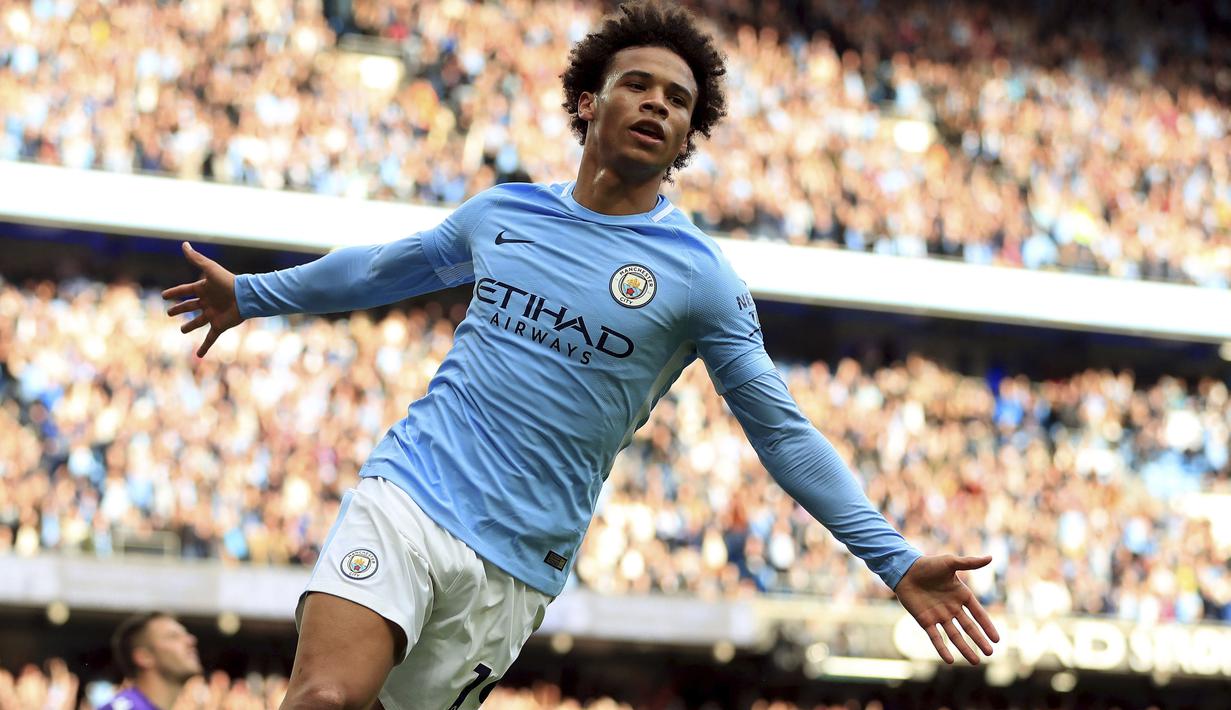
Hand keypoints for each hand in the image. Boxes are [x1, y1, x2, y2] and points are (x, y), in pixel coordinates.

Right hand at [162, 242, 241, 357]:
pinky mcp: (219, 325)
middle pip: (190, 306)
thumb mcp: (209, 269)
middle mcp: (207, 302)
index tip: (164, 295)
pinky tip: (198, 355)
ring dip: (190, 326)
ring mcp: (213, 314)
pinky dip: (204, 347)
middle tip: (169, 313)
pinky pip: (210, 338)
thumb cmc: (228, 281)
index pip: (185, 290)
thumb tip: (184, 244)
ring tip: (181, 330)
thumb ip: (196, 258)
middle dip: (180, 309)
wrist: (245, 296)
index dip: (174, 293)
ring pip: (197, 322)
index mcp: (204, 289)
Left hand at [894, 554, 999, 664]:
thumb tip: (990, 557)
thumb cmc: (928, 565)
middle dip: (979, 640)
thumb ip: (969, 563)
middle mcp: (952, 608)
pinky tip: (950, 660)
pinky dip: (942, 649)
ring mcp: (939, 616)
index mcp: (961, 595)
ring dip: (965, 648)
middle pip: (969, 627)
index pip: (978, 613)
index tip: (997, 639)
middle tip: (990, 654)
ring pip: (955, 635)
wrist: (905, 570)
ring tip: (975, 662)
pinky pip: (936, 637)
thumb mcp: (950, 562)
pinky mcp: (925, 621)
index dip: (987, 626)